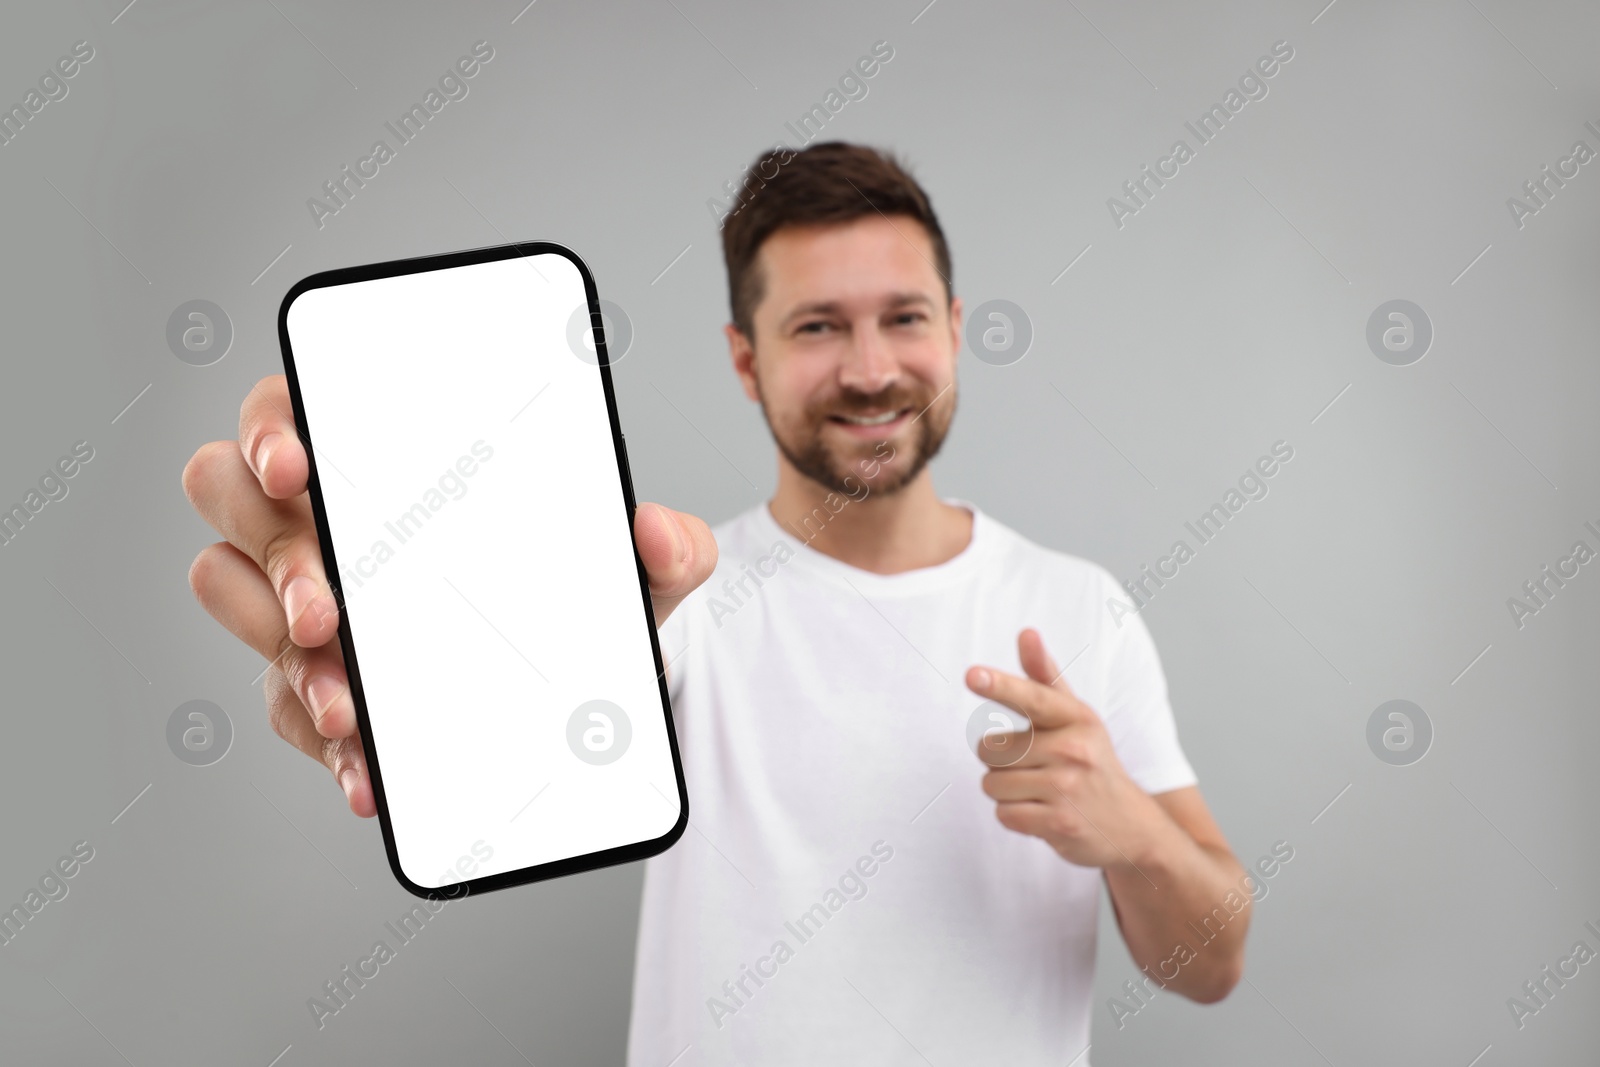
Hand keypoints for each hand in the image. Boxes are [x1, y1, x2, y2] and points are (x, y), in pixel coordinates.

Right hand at [183, 375, 716, 816]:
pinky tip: (367, 773)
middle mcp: (321, 515)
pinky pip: (281, 703)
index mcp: (381, 455)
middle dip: (271, 555)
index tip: (298, 468)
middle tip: (331, 612)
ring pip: (228, 595)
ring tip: (353, 707)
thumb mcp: (637, 570)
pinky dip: (321, 741)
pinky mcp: (307, 679)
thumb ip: (670, 547)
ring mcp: (297, 597)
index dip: (271, 429)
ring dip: (282, 654)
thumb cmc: (576, 589)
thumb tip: (659, 533)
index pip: (289, 409)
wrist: (579, 688)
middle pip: (227, 495)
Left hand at [967, 629, 1165, 869]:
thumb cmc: (1092, 762)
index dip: (1000, 686)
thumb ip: (1045, 676)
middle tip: (1036, 768)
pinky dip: (1015, 817)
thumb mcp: (1076, 717)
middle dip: (1001, 762)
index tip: (972, 675)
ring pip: (992, 784)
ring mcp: (1068, 787)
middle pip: (990, 749)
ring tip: (1041, 792)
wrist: (1132, 826)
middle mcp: (1074, 749)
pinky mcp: (1059, 823)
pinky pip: (1004, 814)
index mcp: (1077, 717)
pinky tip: (1043, 814)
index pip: (1031, 698)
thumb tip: (1026, 632)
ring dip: (1007, 792)